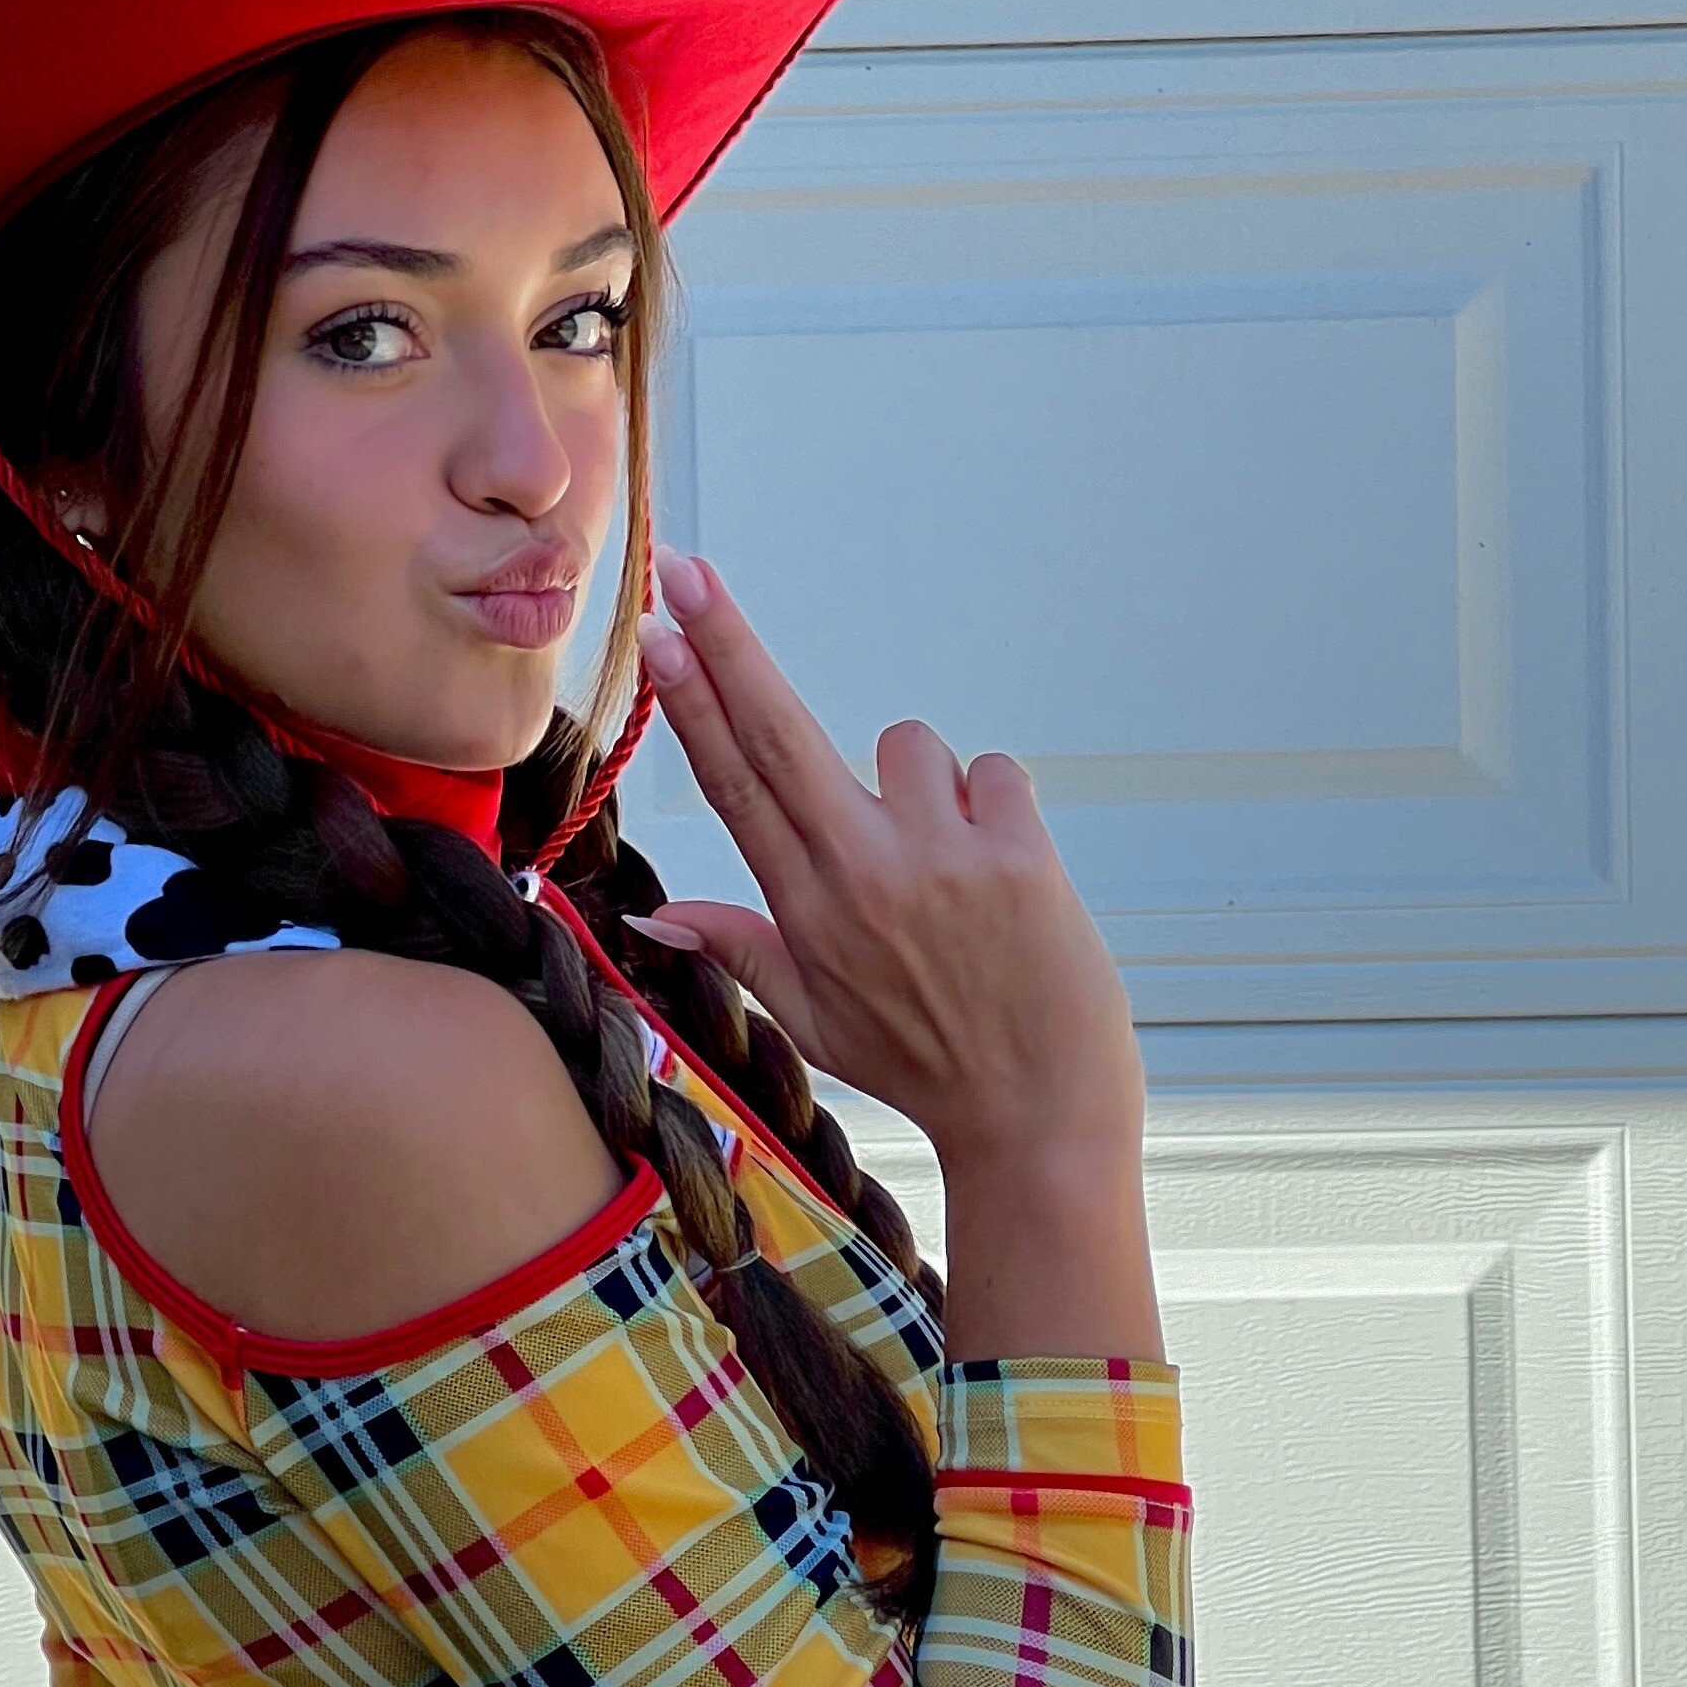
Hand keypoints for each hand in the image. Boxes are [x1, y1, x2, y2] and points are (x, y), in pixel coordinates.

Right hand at [633, 548, 1146, 1184]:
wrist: (1036, 1116)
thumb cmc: (924, 1066)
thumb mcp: (814, 1024)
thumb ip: (739, 952)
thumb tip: (651, 920)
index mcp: (805, 911)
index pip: (734, 784)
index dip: (693, 700)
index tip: (660, 632)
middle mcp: (858, 875)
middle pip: (779, 731)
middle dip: (726, 645)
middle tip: (690, 570)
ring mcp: (936, 861)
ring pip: (913, 745)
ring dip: (932, 791)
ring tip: (955, 875)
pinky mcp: (1014, 854)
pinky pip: (995, 773)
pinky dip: (1000, 812)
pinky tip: (1006, 881)